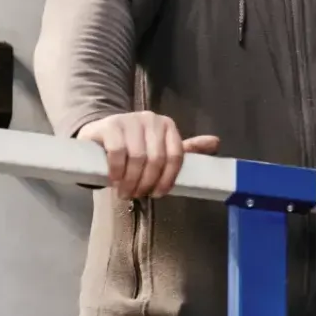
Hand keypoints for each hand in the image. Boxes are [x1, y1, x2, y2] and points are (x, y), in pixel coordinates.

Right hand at [75, 112, 218, 198]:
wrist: (99, 135)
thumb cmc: (134, 146)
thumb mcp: (161, 148)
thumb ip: (186, 149)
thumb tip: (216, 142)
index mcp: (168, 126)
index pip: (176, 156)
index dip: (168, 179)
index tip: (158, 194)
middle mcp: (152, 120)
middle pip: (157, 159)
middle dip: (147, 182)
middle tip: (138, 195)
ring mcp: (130, 120)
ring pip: (138, 157)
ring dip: (131, 180)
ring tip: (125, 192)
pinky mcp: (110, 125)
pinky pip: (117, 152)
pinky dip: (117, 171)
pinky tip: (114, 180)